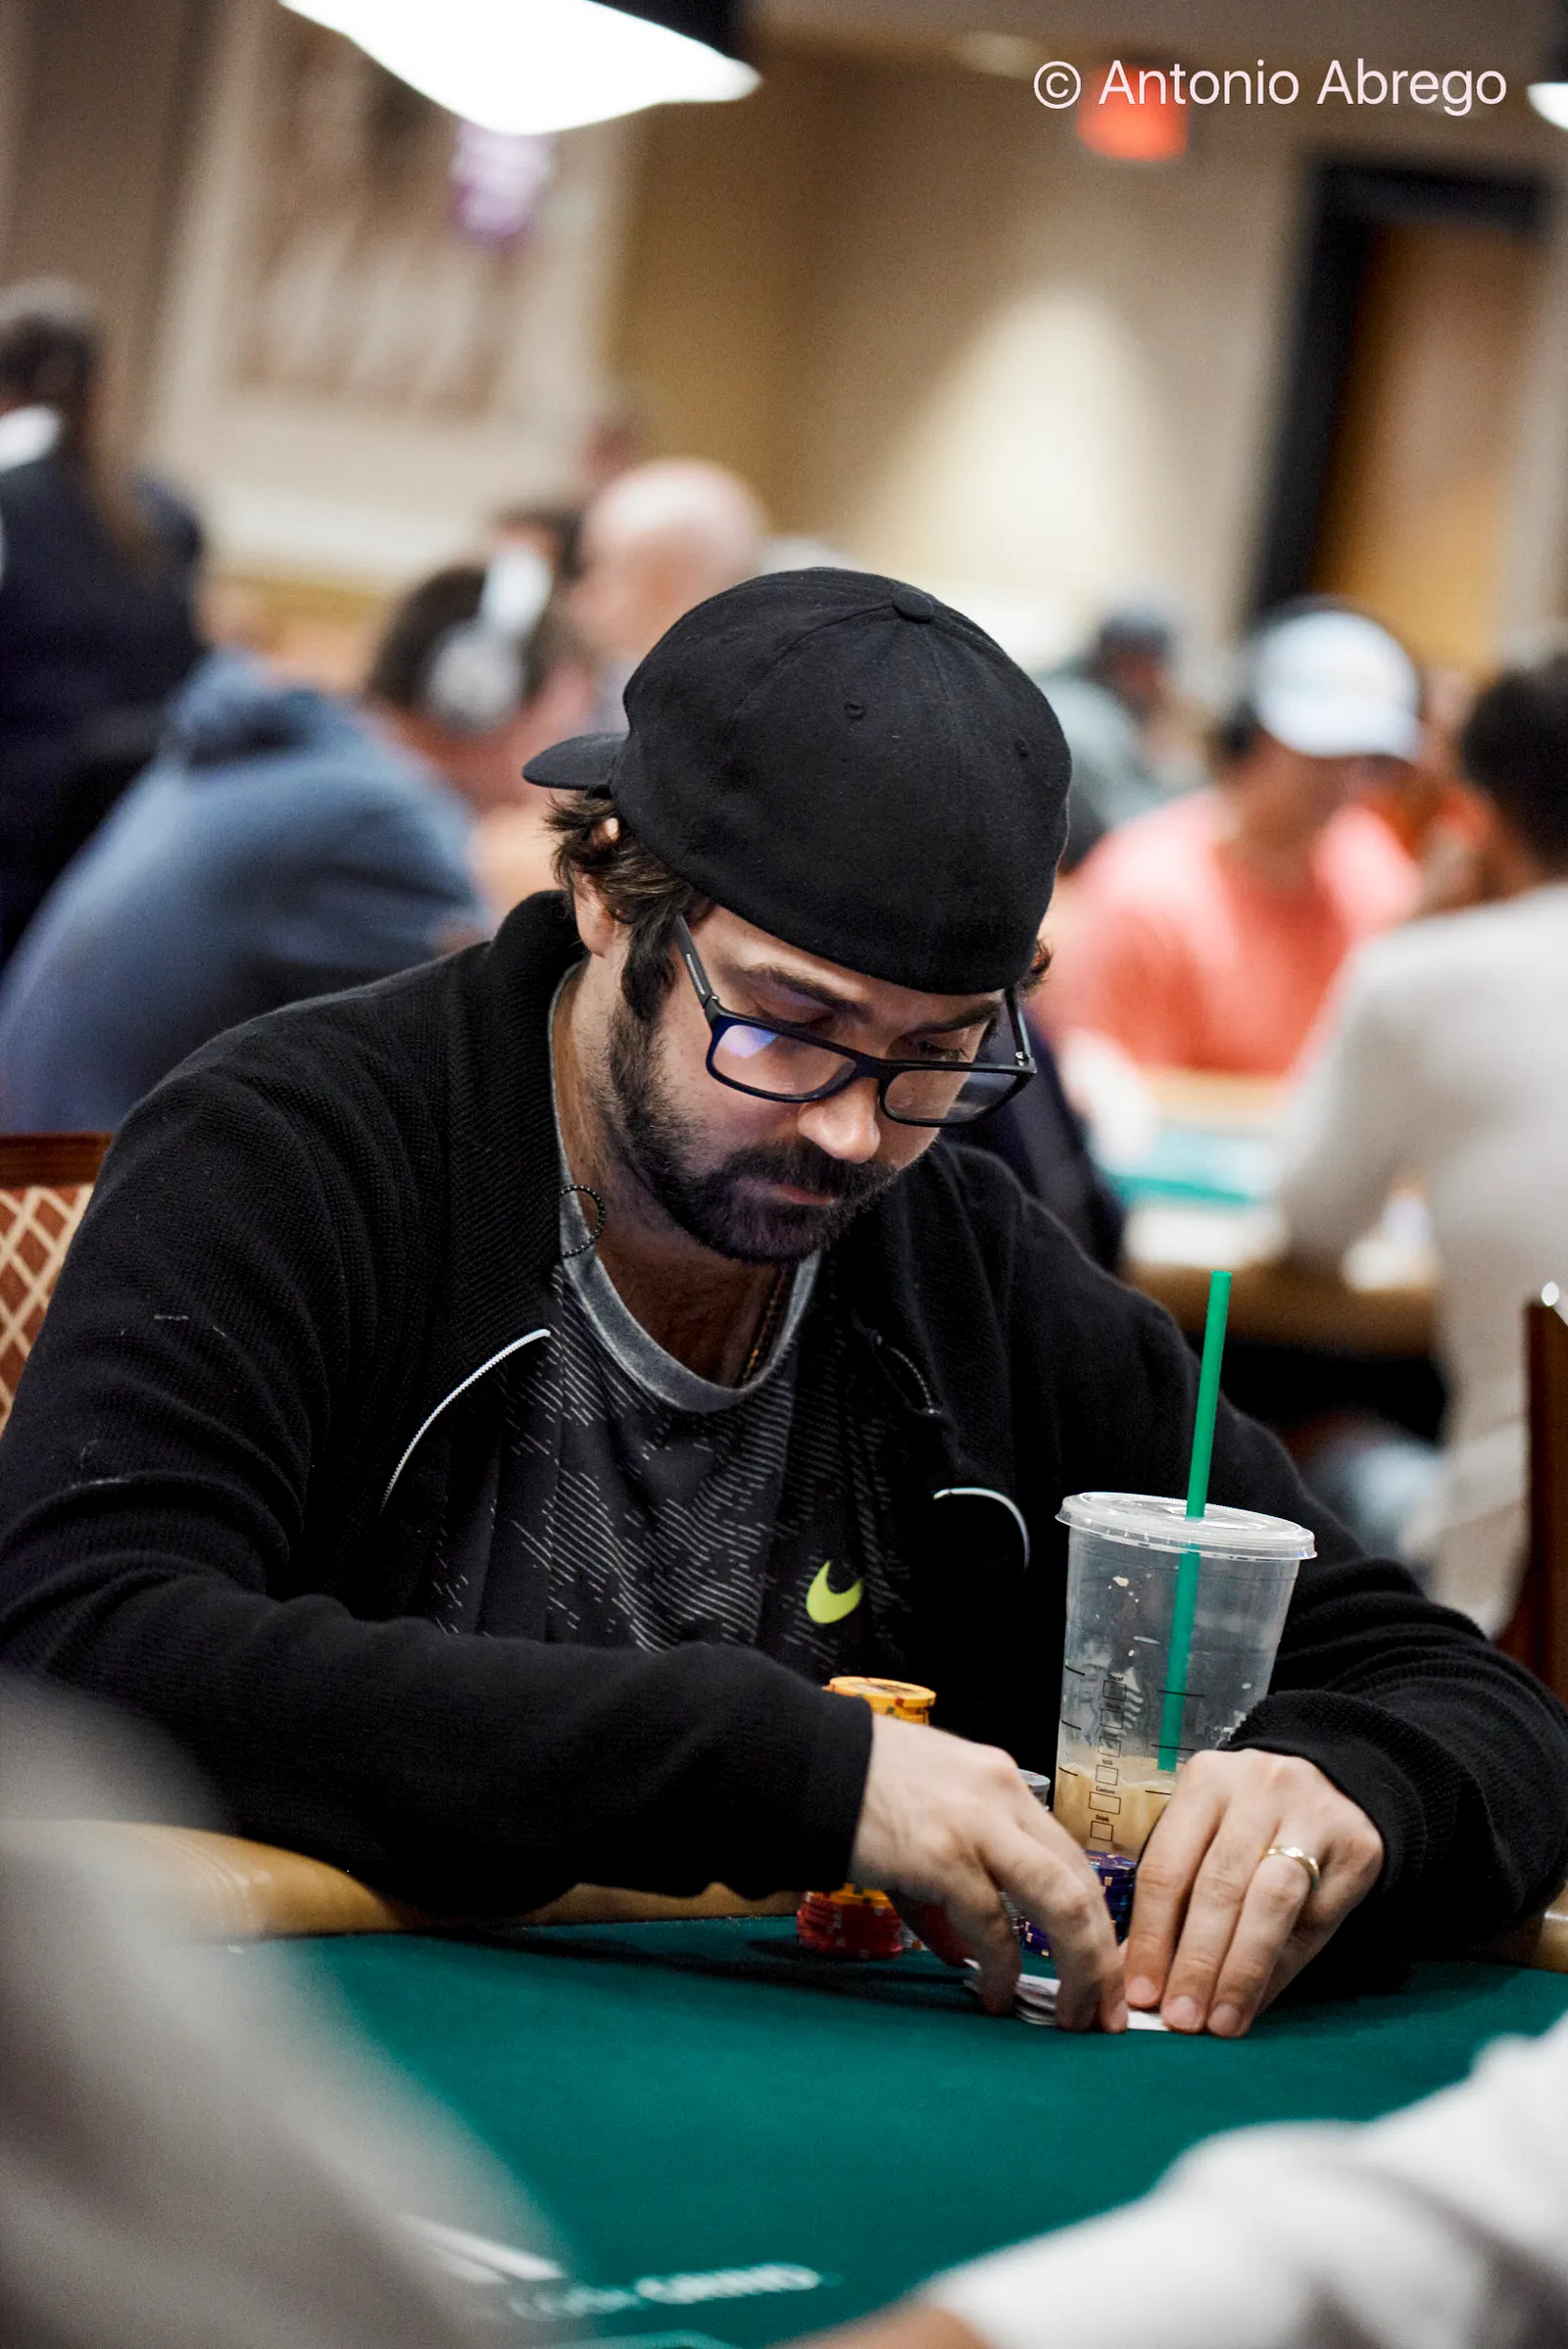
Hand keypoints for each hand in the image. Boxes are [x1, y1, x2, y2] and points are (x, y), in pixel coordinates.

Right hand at [849, 1713, 1125, 2031]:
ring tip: (1071, 2017)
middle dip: (1103, 1957)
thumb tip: (963, 1952)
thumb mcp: (922, 1816)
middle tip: (1105, 2013)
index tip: (1099, 1969)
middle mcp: (1005, 1796)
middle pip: (1083, 1884)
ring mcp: (979, 1825)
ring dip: (1080, 1970)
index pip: (1071, 1857)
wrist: (805, 1761)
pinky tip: (996, 1996)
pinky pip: (993, 1926)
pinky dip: (1003, 1969)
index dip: (1093, 1920)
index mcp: (1002, 1783)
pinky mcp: (944, 1856)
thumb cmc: (857, 1786)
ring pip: (1063, 1904)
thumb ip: (949, 1881)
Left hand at [1124, 1749, 1382, 2036]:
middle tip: (1181, 2019)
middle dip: (1197, 1962)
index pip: (1166, 1866)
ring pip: (1270, 1903)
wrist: (1337, 1787)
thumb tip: (1137, 1975)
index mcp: (1206, 1781)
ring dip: (1240, 1971)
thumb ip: (1176, 1896)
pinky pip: (1315, 1919)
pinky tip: (1258, 2000)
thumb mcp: (1208, 1835)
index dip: (1151, 1936)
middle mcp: (1258, 1788)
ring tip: (1221, 2022)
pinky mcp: (1358, 1846)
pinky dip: (1281, 1967)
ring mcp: (1313, 1812)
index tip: (1141, 1993)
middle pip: (1219, 1886)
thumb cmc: (1251, 1822)